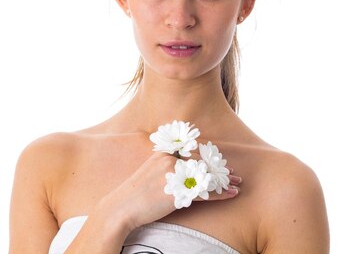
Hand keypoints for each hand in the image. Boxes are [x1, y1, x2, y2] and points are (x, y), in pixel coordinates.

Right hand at [92, 151, 240, 231]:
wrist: (121, 208)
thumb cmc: (134, 193)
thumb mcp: (149, 171)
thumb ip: (165, 164)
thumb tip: (181, 167)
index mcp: (163, 153)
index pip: (193, 150)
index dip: (209, 155)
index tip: (220, 160)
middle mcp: (170, 161)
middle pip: (202, 162)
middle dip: (220, 168)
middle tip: (234, 173)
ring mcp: (174, 176)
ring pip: (207, 177)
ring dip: (224, 181)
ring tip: (237, 183)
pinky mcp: (178, 193)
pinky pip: (205, 192)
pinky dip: (221, 193)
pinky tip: (232, 194)